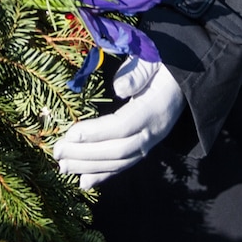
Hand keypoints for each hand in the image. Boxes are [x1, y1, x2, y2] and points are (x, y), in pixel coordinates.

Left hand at [53, 59, 183, 189]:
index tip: (70, 134)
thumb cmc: (162, 65)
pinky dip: (103, 175)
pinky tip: (83, 182)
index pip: (123, 126)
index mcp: (155, 108)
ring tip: (63, 166)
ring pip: (119, 163)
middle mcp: (154, 132)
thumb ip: (137, 72)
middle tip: (57, 151)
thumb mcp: (152, 59)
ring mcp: (151, 143)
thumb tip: (119, 88)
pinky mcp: (145, 149)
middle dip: (85, 154)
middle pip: (118, 150)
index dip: (96, 132)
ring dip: (89, 167)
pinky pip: (123, 166)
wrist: (183, 80)